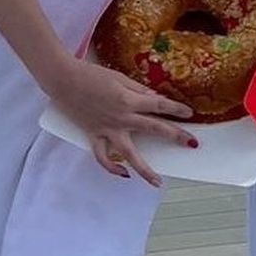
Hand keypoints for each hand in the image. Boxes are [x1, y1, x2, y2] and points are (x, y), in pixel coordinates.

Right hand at [47, 58, 196, 187]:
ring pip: (129, 154)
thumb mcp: (119, 77)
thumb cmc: (90, 74)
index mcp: (129, 100)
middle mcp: (121, 118)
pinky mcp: (93, 136)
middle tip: (192, 144)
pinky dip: (112, 167)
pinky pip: (102, 157)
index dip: (176, 109)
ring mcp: (107, 130)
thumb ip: (138, 90)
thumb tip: (155, 99)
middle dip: (175, 136)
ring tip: (157, 182)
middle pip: (153, 129)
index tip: (189, 113)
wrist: (63, 80)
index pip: (159, 106)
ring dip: (145, 169)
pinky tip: (124, 174)